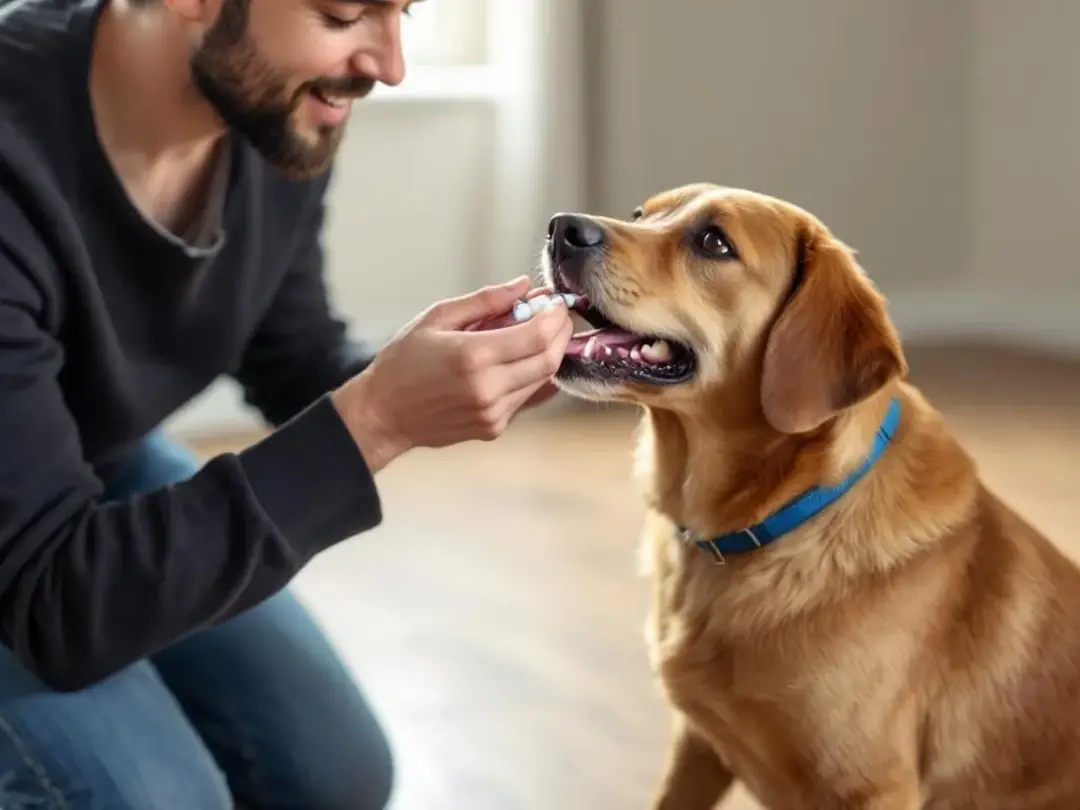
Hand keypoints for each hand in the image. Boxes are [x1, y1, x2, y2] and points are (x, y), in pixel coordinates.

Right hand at [330, 276, 572, 471]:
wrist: (384, 414)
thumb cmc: (403, 364)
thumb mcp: (437, 318)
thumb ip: (485, 301)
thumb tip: (523, 287)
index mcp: (473, 356)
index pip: (537, 336)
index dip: (555, 317)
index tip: (556, 303)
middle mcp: (488, 388)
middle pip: (549, 359)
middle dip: (561, 334)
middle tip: (557, 317)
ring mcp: (493, 413)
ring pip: (543, 380)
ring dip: (550, 354)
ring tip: (538, 334)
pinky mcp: (494, 427)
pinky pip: (528, 398)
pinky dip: (533, 375)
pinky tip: (523, 360)